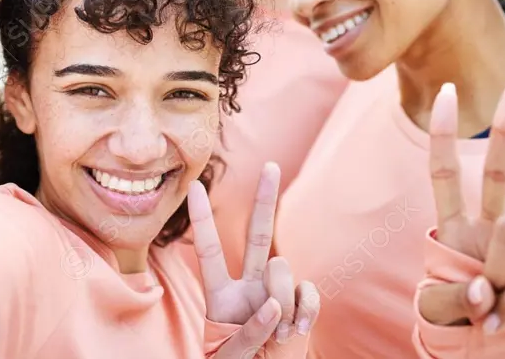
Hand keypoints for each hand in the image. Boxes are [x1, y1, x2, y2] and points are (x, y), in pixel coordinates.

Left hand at [189, 162, 319, 356]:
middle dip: (265, 200)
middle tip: (272, 164)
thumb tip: (274, 306)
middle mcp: (250, 287)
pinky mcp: (301, 305)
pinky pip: (308, 294)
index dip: (203, 220)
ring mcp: (277, 293)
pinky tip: (296, 331)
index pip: (209, 252)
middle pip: (258, 236)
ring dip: (281, 305)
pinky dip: (305, 312)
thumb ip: (248, 334)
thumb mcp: (228, 356)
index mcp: (221, 296)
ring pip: (283, 272)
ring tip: (276, 337)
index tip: (195, 187)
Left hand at [419, 78, 504, 332]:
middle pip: (501, 174)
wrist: (490, 348)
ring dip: (494, 277)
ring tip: (483, 306)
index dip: (441, 135)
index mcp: (454, 227)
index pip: (445, 174)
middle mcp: (488, 229)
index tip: (444, 91)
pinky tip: (497, 320)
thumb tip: (486, 286)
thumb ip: (456, 295)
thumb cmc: (458, 317)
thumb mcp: (438, 305)